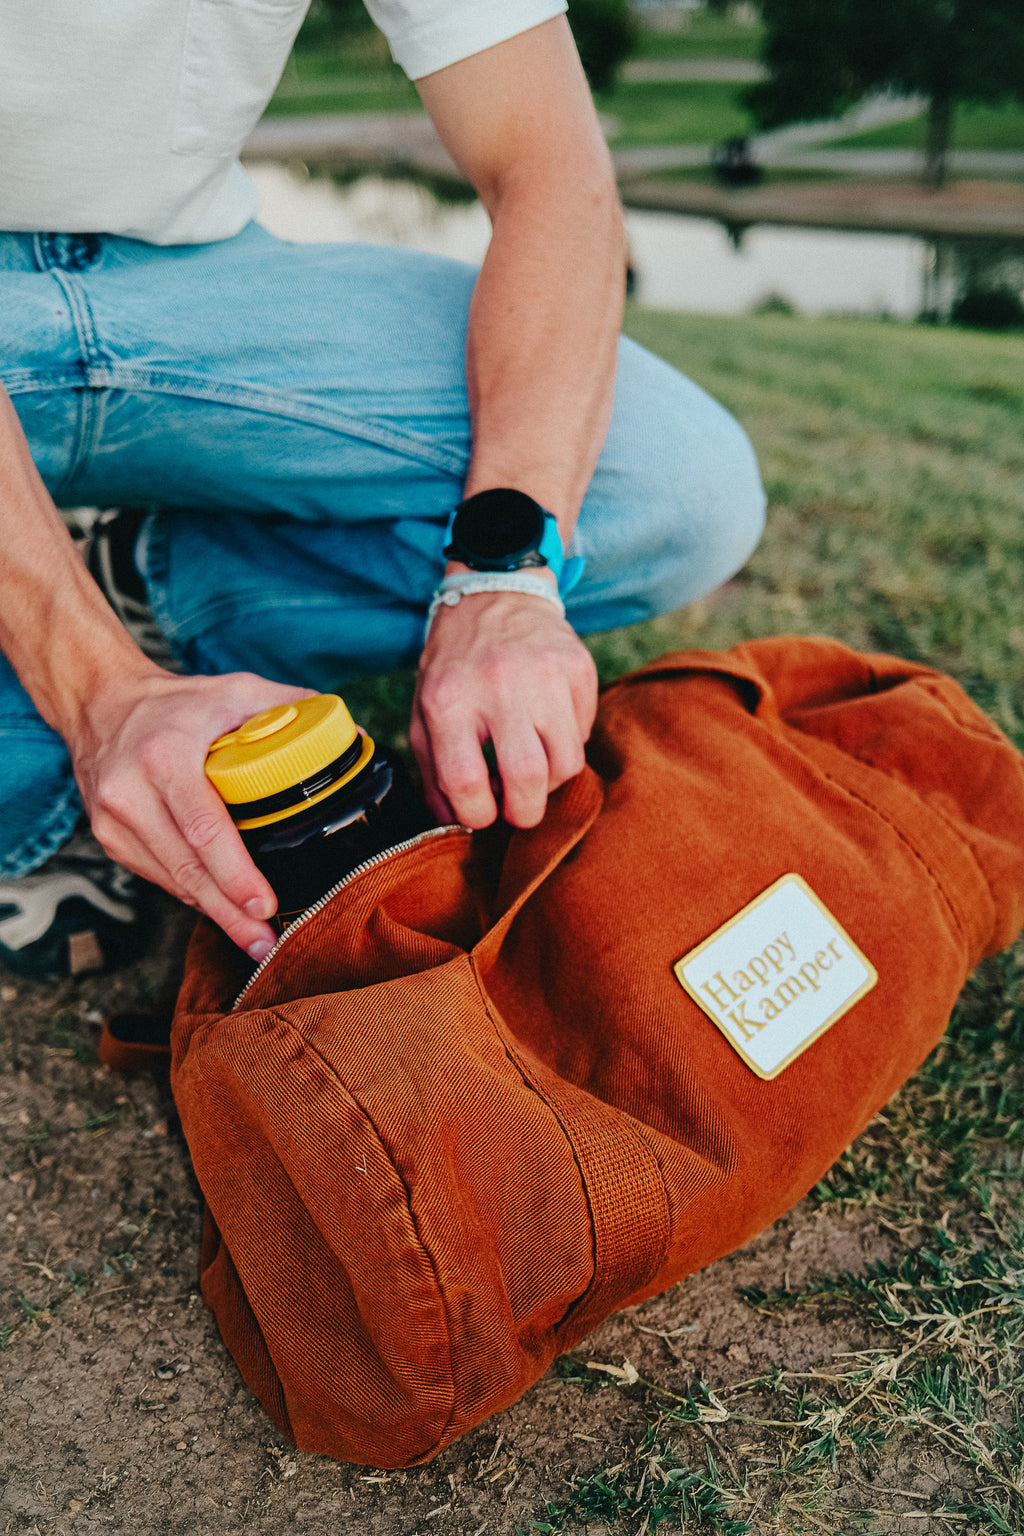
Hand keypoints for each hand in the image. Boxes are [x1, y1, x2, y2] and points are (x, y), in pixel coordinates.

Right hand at [69, 664, 314, 959]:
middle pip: (187, 867)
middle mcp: (130, 791)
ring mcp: (113, 820)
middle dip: (229, 912)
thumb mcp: (234, 691)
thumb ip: (291, 708)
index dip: (235, 872)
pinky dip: (190, 892)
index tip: (263, 903)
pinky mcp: (109, 838)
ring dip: (212, 912)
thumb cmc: (176, 703)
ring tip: (251, 937)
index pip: (203, 826)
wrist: (101, 706)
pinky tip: (219, 907)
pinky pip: (157, 875)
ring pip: (171, 879)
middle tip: (264, 941)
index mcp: (164, 755)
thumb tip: (353, 735)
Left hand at [410, 588, 597, 827]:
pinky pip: (584, 731)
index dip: (477, 815)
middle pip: (526, 777)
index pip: (465, 781)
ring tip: (535, 769)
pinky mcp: (577, 666)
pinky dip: (568, 744)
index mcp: (448, 699)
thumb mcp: (424, 710)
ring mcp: (543, 674)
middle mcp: (497, 684)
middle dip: (526, 812)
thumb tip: (453, 821)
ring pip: (567, 761)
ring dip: (552, 781)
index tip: (483, 814)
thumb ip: (432, 769)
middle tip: (520, 809)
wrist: (495, 595)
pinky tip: (548, 729)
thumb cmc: (455, 665)